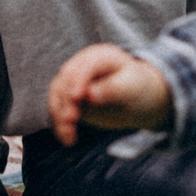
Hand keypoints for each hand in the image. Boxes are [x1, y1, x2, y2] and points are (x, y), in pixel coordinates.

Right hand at [47, 44, 171, 144]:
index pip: (85, 66)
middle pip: (65, 80)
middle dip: (65, 100)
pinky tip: (68, 139)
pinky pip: (59, 110)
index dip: (78, 80)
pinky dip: (61, 124)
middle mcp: (82, 66)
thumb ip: (112, 88)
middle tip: (71, 120)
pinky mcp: (69, 99)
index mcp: (100, 56)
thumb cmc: (137, 88)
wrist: (137, 99)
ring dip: (59, 116)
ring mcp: (72, 82)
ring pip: (57, 96)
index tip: (75, 97)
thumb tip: (90, 94)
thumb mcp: (131, 87)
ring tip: (68, 136)